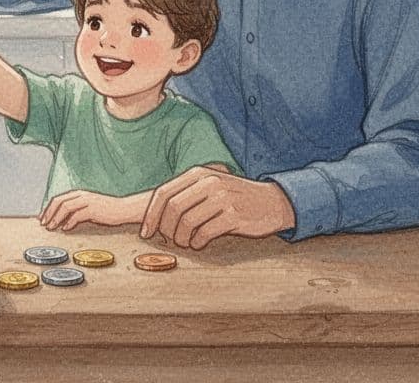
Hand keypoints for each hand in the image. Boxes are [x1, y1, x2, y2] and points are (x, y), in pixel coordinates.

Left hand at [40, 190, 142, 230]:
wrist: (124, 209)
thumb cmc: (106, 210)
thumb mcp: (89, 207)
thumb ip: (76, 210)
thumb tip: (62, 220)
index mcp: (79, 193)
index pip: (58, 199)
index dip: (48, 208)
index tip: (42, 219)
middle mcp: (81, 195)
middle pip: (59, 201)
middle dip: (49, 213)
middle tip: (43, 224)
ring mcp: (87, 201)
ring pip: (66, 207)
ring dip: (56, 218)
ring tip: (52, 227)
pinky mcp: (94, 209)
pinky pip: (77, 215)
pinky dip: (69, 222)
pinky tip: (66, 229)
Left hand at [140, 166, 295, 249]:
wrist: (272, 201)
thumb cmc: (234, 198)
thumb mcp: (209, 187)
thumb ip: (185, 195)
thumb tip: (155, 218)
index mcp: (198, 174)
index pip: (163, 192)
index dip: (151, 215)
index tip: (146, 232)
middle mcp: (209, 182)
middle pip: (173, 208)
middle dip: (165, 228)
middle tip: (169, 240)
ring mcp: (223, 198)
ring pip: (187, 222)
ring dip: (181, 238)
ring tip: (186, 243)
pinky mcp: (235, 215)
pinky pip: (205, 233)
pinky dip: (198, 242)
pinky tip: (200, 244)